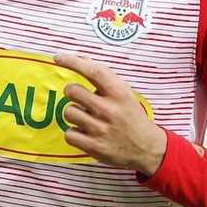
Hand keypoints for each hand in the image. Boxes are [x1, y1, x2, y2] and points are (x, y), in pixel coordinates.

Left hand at [54, 53, 166, 175]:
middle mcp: (109, 110)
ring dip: (74, 113)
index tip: (58, 58)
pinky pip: (68, 134)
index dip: (73, 62)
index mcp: (119, 94)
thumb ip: (104, 78)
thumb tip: (81, 59)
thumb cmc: (132, 117)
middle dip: (71, 92)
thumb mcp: (125, 94)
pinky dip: (74, 133)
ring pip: (68, 112)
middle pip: (73, 91)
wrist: (147, 149)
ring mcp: (101, 130)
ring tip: (87, 118)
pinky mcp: (93, 147)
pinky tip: (86, 133)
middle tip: (80, 98)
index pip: (94, 71)